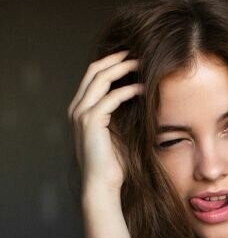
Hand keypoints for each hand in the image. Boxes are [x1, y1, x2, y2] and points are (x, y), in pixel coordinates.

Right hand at [67, 50, 143, 193]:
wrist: (101, 184)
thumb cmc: (111, 163)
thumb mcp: (116, 132)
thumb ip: (120, 114)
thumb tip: (138, 96)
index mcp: (79, 109)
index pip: (92, 76)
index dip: (110, 63)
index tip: (130, 58)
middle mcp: (76, 108)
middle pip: (94, 71)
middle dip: (116, 59)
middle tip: (137, 53)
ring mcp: (81, 113)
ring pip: (101, 79)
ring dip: (123, 69)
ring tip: (142, 64)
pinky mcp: (91, 121)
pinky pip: (111, 97)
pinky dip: (128, 90)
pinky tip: (142, 89)